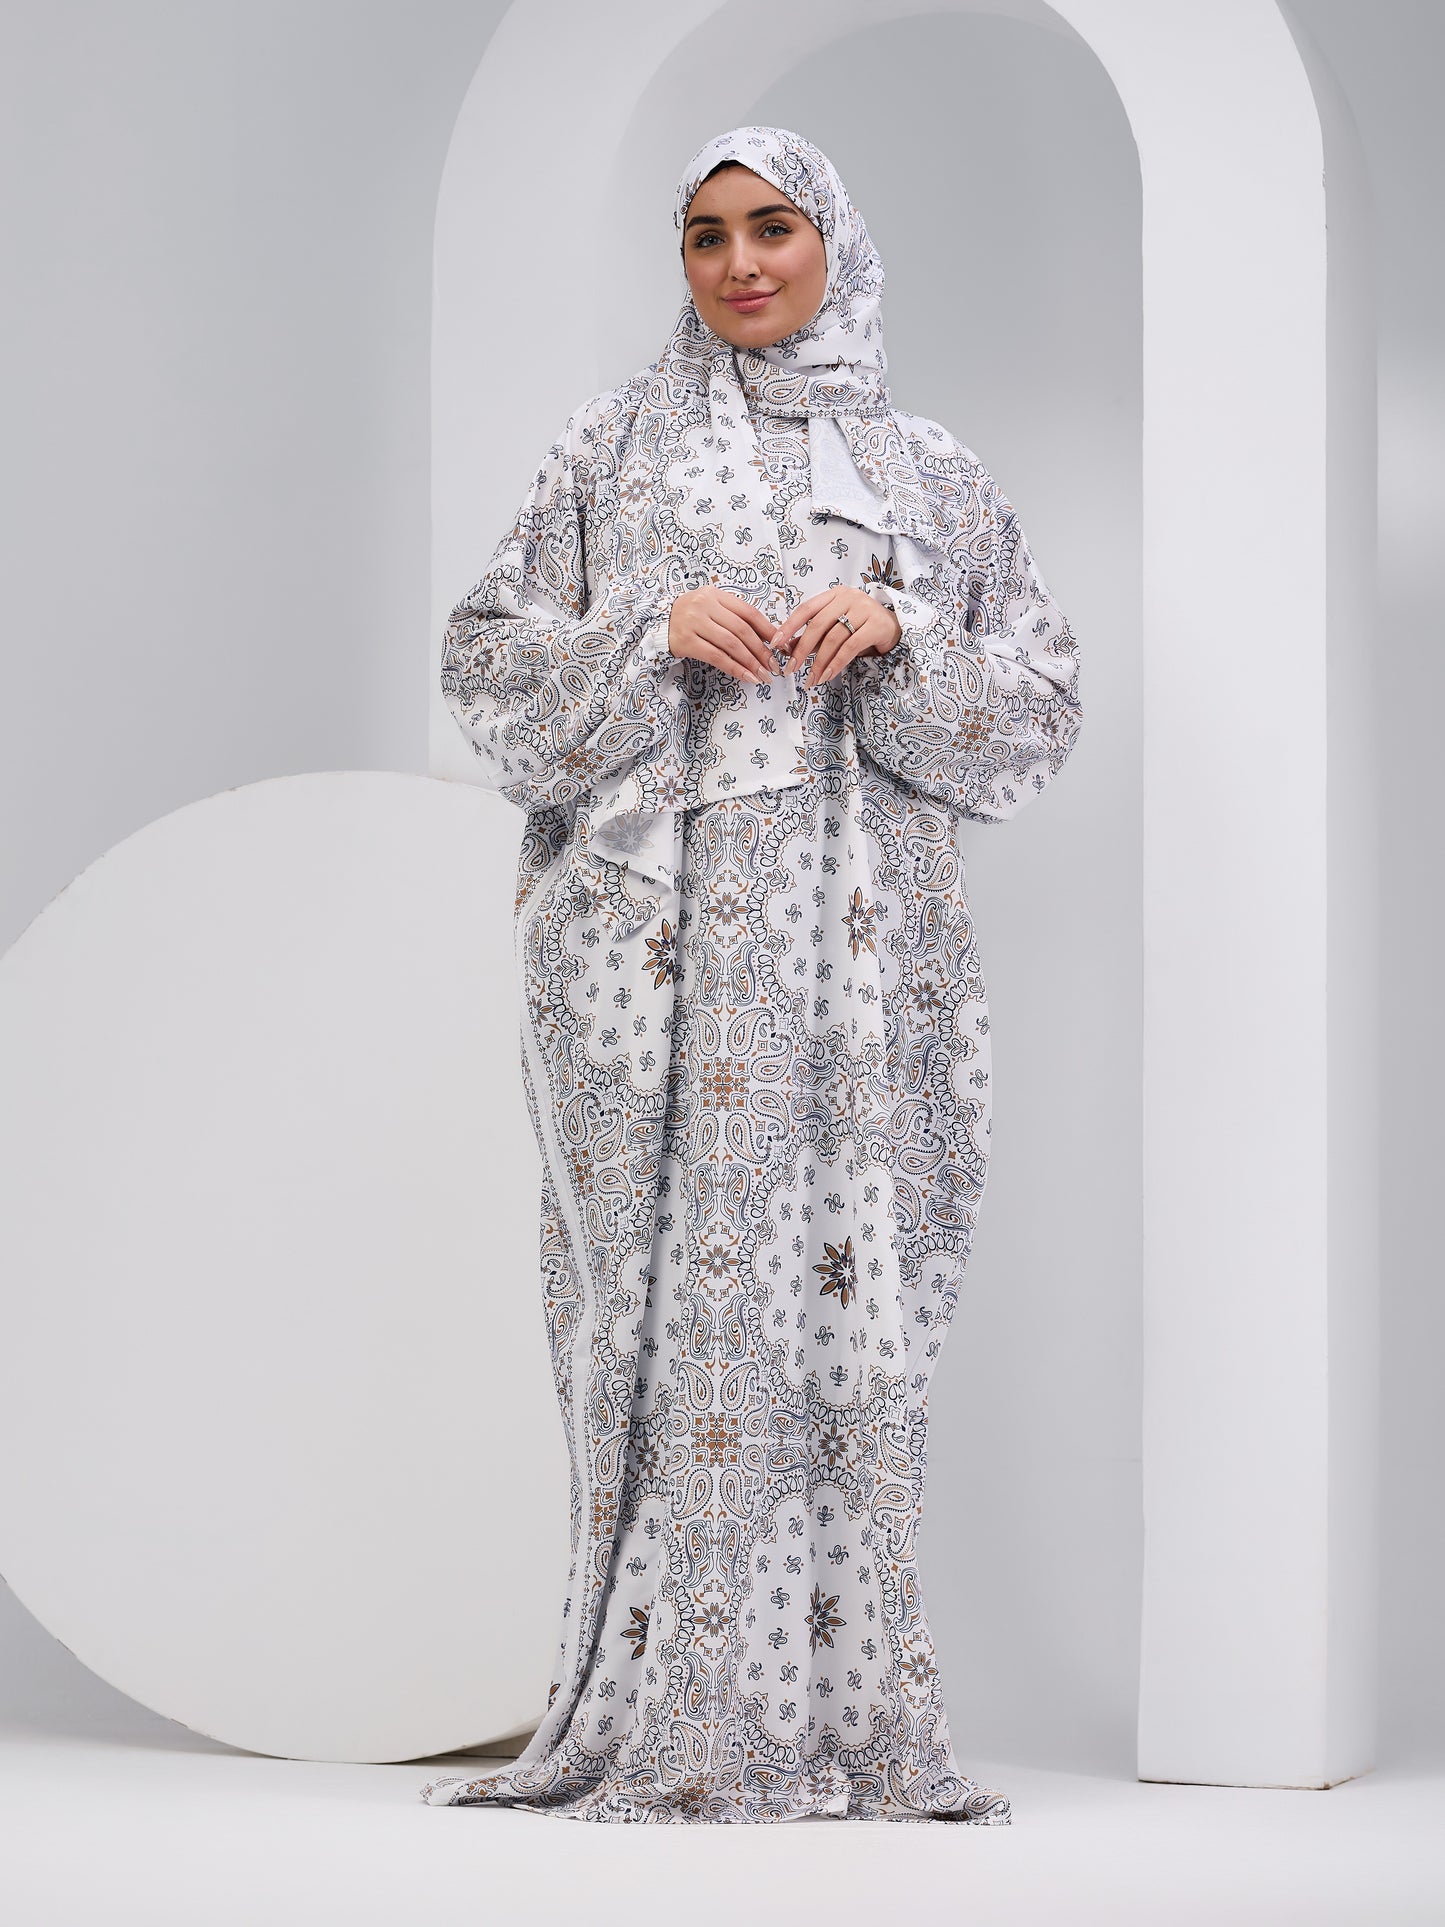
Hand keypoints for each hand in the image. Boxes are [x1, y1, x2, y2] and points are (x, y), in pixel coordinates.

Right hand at [667, 585, 778, 683]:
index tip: (780, 645)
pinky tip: (746, 676)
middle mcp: (704, 605)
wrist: (657, 623)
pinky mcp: (686, 641)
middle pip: (741, 630)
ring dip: (750, 662)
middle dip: (761, 650)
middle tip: (773, 666)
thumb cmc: (690, 617)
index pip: (748, 612)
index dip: (767, 630)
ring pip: (731, 644)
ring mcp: (693, 622)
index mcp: (715, 594)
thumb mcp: (711, 607)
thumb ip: (734, 616)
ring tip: (762, 675)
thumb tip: (767, 636)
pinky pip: (716, 657)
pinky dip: (734, 668)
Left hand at [771, 586, 901, 686]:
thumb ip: (813, 635)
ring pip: (834, 638)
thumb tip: (786, 648)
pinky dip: (836, 663)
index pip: (806, 609)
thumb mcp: (835, 627)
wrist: (894, 627)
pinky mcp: (876, 624)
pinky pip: (851, 647)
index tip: (775, 644)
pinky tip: (828, 675)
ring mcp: (864, 609)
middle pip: (818, 625)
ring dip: (819, 662)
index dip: (789, 626)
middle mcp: (848, 597)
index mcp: (834, 594)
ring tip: (812, 679)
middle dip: (802, 650)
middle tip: (791, 669)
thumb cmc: (860, 626)